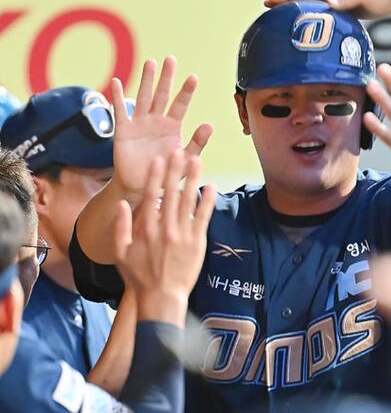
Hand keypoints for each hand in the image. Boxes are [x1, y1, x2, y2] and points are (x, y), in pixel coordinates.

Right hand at [110, 56, 212, 203]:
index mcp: (172, 127)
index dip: (186, 91)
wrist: (142, 187)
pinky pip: (120, 111)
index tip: (194, 77)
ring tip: (150, 62)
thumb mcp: (185, 160)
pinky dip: (117, 97)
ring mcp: (139, 124)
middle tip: (170, 59)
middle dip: (166, 77)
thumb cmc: (166, 173)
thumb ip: (197, 143)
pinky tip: (116, 82)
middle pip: (162, 94)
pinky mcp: (123, 131)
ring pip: (143, 97)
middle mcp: (156, 121)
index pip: (180, 105)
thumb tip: (210, 124)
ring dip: (146, 80)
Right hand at [113, 150, 215, 324]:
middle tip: (178, 150)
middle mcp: (164, 228)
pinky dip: (207, 201)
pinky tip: (211, 186)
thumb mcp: (120, 253)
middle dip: (174, 170)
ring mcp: (182, 234)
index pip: (150, 196)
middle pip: (170, 193)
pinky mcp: (197, 242)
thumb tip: (122, 204)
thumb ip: (120, 227)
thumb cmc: (140, 277)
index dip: (154, 176)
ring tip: (196, 160)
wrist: (161, 298)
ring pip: (188, 201)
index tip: (158, 159)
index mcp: (146, 229)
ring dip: (192, 179)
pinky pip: (203, 217)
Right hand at [264, 0, 390, 18]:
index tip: (270, 2)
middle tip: (267, 9)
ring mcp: (333, 1)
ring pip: (308, 3)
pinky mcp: (339, 9)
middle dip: (284, 1)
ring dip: (294, 8)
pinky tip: (306, 27)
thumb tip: (328, 1)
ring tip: (281, 17)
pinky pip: (318, 11)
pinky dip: (308, 16)